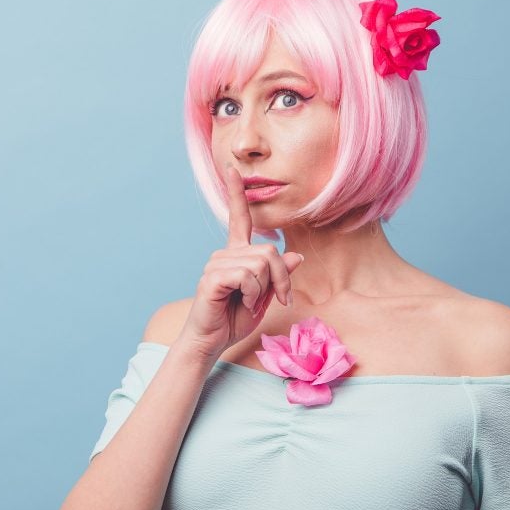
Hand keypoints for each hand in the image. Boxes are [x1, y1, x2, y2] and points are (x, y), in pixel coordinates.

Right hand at [178, 164, 303, 359]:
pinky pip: (247, 276)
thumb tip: (297, 256)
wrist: (212, 341)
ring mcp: (216, 263)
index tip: (232, 168)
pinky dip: (251, 294)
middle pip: (270, 251)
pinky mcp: (212, 277)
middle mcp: (225, 254)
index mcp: (237, 255)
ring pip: (261, 264)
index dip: (236, 193)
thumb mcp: (266, 296)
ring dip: (263, 290)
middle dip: (281, 279)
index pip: (238, 218)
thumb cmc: (235, 319)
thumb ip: (279, 276)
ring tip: (248, 302)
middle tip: (278, 300)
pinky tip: (238, 302)